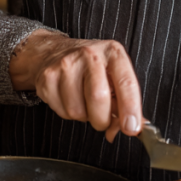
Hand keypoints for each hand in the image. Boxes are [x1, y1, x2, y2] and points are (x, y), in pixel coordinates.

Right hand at [9, 30, 142, 142]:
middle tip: (103, 119)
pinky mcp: (48, 78)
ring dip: (84, 116)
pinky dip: (69, 114)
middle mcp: (89, 55)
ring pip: (78, 111)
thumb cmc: (90, 66)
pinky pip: (62, 112)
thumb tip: (132, 126)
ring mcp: (66, 65)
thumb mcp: (114, 73)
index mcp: (113, 53)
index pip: (126, 82)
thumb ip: (125, 100)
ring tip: (84, 102)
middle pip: (98, 98)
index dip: (130, 108)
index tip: (131, 127)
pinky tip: (70, 99)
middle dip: (103, 120)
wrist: (55, 52)